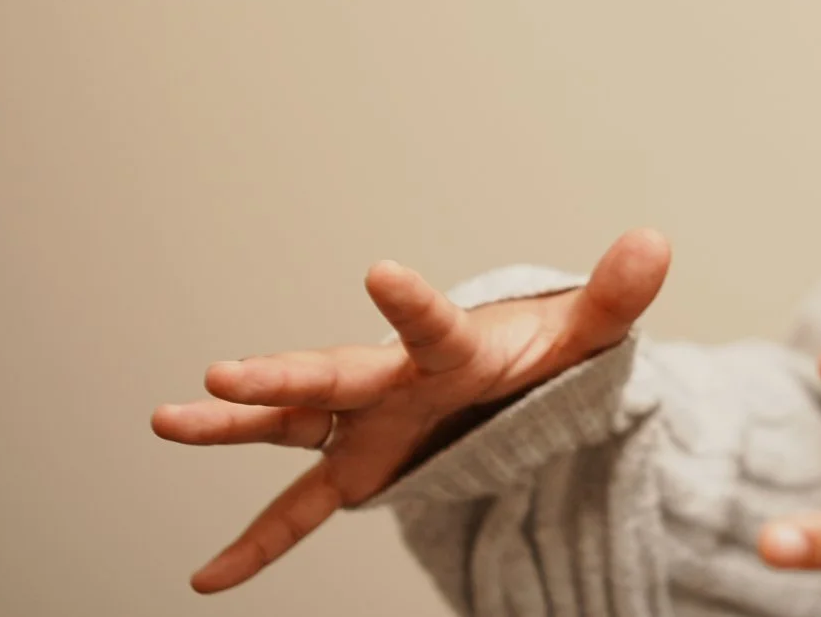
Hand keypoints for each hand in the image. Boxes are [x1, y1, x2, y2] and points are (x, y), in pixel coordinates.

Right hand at [150, 227, 669, 593]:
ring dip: (231, 429)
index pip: (432, 325)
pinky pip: (299, 509)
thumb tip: (656, 240)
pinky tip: (207, 579)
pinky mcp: (360, 466)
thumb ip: (616, 296)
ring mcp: (367, 424)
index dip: (411, 304)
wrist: (514, 379)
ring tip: (165, 420)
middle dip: (280, 378)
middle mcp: (394, 381)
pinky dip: (257, 542)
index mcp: (452, 347)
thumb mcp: (587, 335)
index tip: (381, 272)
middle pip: (333, 377)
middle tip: (219, 376)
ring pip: (290, 427)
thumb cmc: (541, 351)